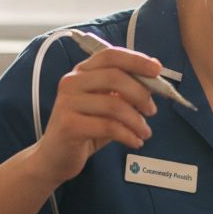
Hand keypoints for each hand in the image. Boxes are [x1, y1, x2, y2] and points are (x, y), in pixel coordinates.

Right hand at [35, 43, 163, 185]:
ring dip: (137, 120)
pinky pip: (108, 127)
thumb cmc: (85, 128)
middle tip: (152, 110)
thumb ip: (123, 93)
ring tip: (145, 132)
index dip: (136, 60)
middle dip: (140, 93)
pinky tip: (135, 142)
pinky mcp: (69, 125)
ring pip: (114, 105)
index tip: (157, 70)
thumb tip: (153, 82)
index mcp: (82, 72)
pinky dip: (128, 135)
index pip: (110, 55)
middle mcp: (71, 82)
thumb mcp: (105, 106)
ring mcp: (68, 103)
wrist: (54, 157)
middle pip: (115, 77)